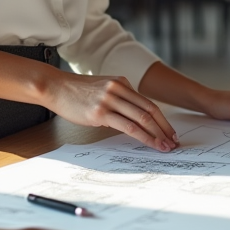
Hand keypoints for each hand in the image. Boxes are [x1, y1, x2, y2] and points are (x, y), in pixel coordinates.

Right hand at [42, 71, 178, 151]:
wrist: (55, 87)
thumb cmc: (77, 92)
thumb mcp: (102, 89)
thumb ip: (118, 99)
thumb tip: (132, 119)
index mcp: (122, 83)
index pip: (148, 103)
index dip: (162, 119)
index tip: (170, 132)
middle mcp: (119, 88)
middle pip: (150, 110)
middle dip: (165, 128)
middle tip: (174, 142)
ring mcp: (110, 99)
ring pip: (142, 118)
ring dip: (157, 134)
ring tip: (166, 147)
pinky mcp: (101, 112)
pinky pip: (128, 126)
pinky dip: (143, 136)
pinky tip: (150, 143)